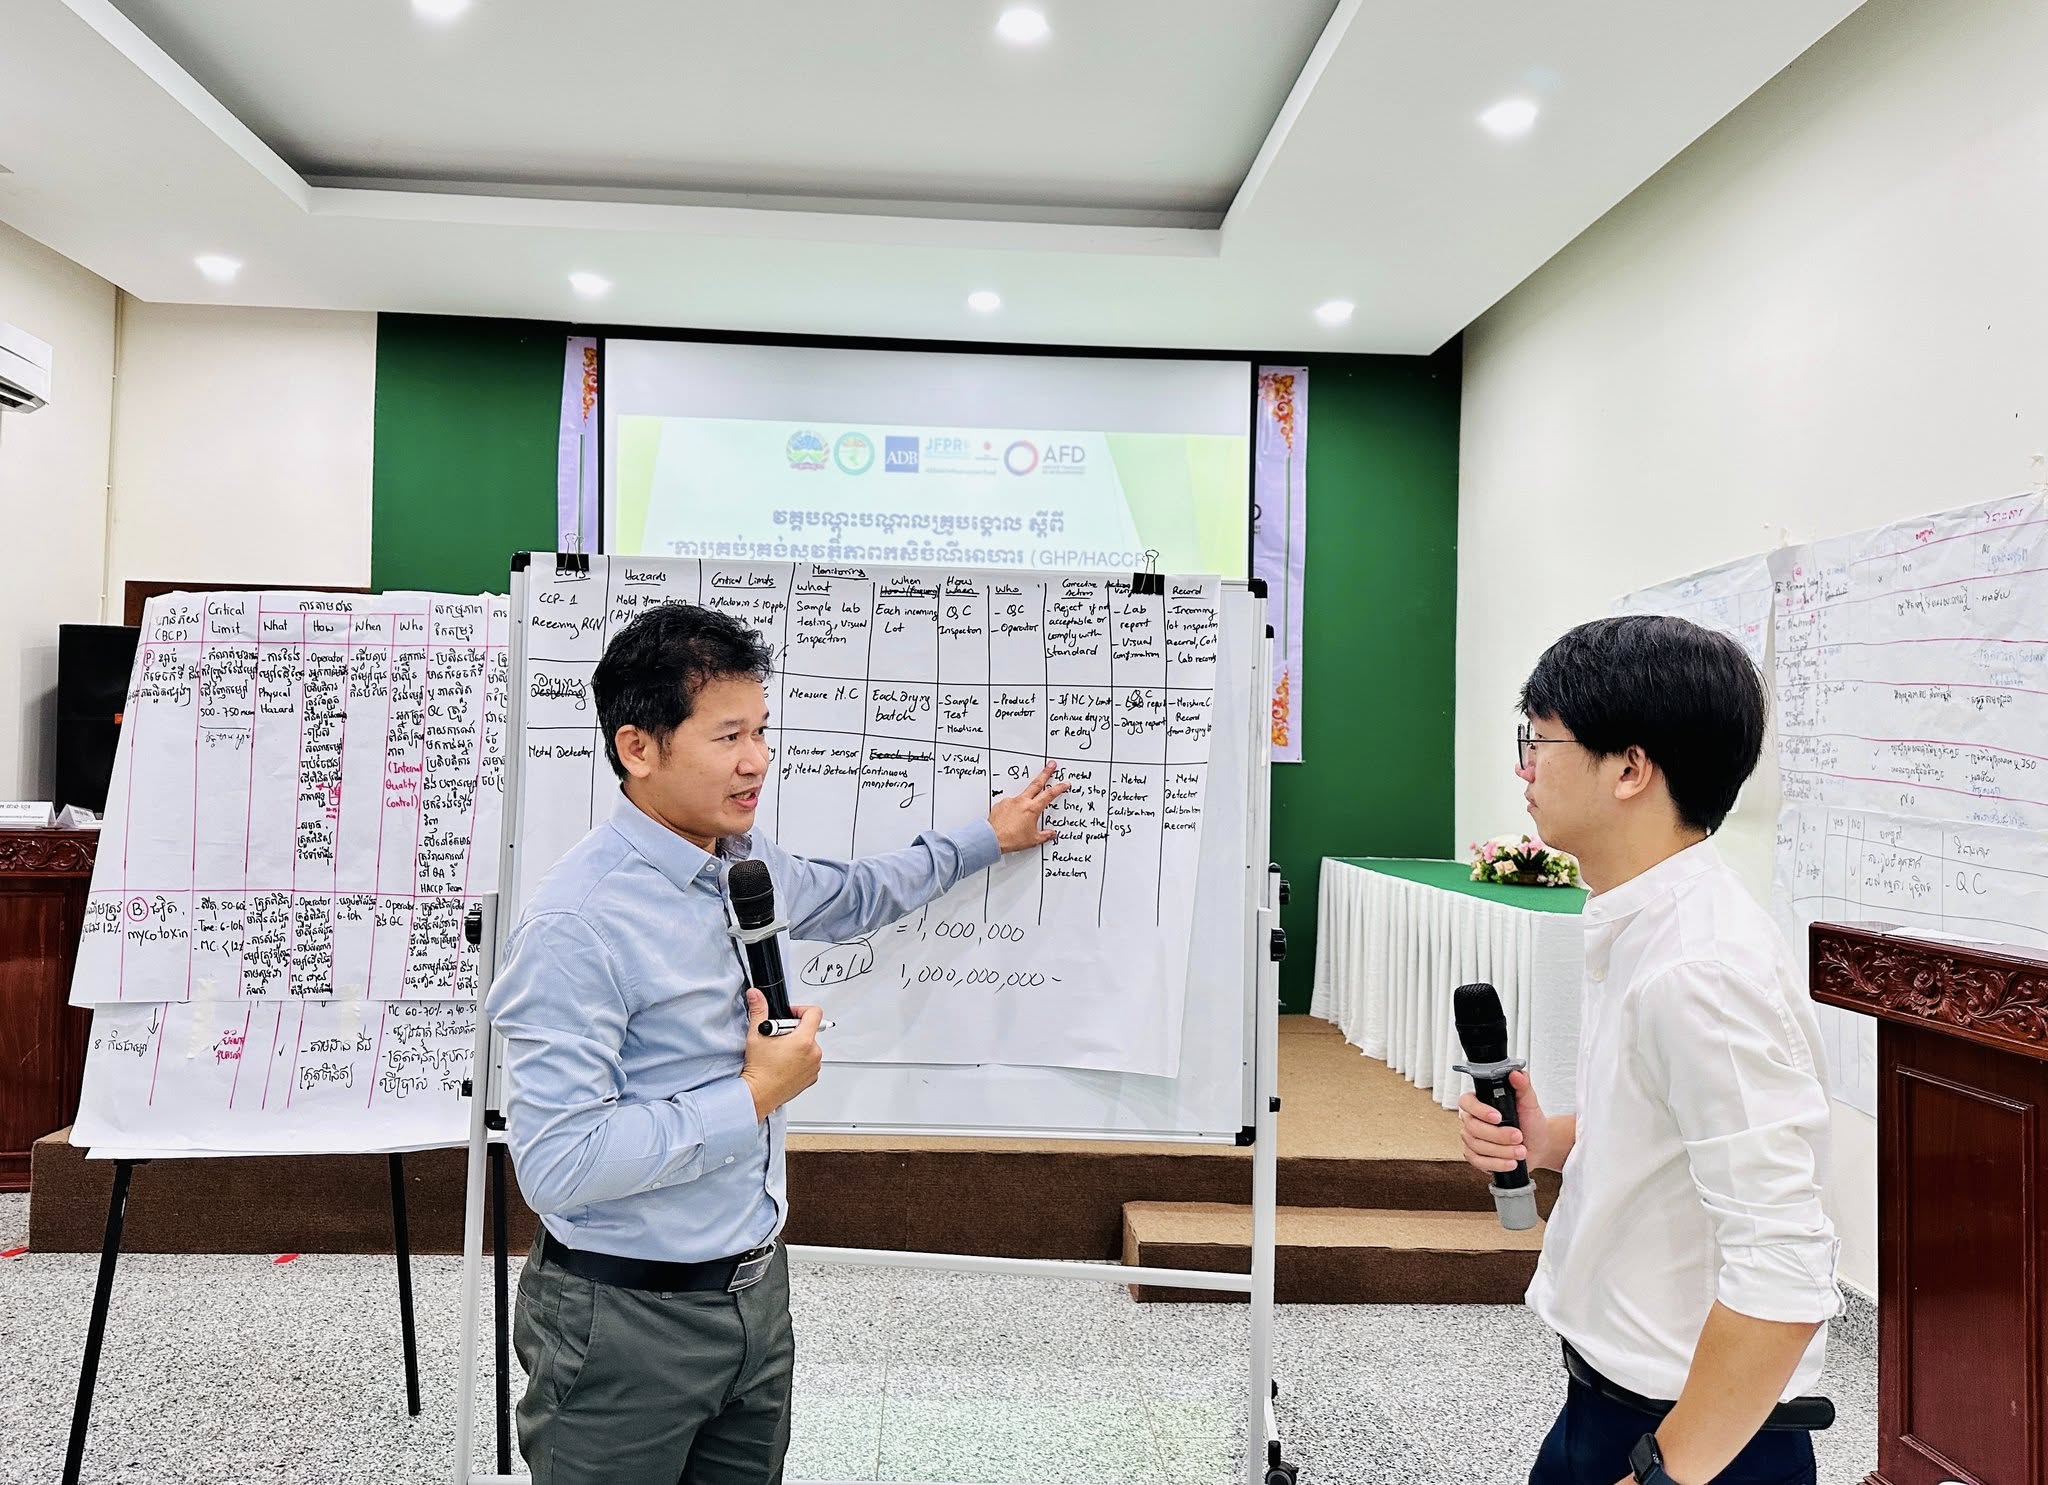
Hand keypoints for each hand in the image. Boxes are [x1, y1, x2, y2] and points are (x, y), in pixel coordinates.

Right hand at [739, 990, 821, 1120]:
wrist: (758, 1094)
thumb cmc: (759, 1069)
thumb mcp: (757, 1035)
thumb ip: (759, 1010)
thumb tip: (756, 996)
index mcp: (803, 1040)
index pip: (814, 1013)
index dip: (801, 1010)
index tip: (790, 1015)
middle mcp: (813, 1053)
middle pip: (810, 1030)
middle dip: (795, 1030)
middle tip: (778, 1037)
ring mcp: (814, 1066)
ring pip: (810, 1046)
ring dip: (798, 1045)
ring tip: (780, 1052)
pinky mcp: (811, 1078)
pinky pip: (810, 1062)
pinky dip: (800, 1060)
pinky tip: (785, 1064)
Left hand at [987, 761, 1068, 852]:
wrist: (992, 838)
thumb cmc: (1012, 839)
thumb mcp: (1033, 839)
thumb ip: (1044, 835)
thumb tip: (1051, 833)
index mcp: (1032, 809)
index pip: (1049, 795)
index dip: (1059, 788)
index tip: (1065, 783)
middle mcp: (1021, 801)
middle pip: (1037, 783)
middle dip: (1045, 773)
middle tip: (1051, 765)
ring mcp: (1010, 801)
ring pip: (1022, 796)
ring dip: (1025, 801)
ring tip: (1021, 816)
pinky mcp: (1001, 804)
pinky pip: (1010, 804)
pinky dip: (1012, 809)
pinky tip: (1011, 818)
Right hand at [1458, 1069, 1562, 1173]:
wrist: (1539, 1145)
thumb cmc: (1531, 1122)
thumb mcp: (1530, 1103)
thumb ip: (1523, 1086)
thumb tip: (1517, 1074)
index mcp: (1480, 1103)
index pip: (1467, 1102)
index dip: (1479, 1110)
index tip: (1498, 1117)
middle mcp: (1472, 1120)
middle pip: (1473, 1128)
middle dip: (1498, 1135)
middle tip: (1518, 1136)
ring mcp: (1472, 1139)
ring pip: (1477, 1146)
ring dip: (1502, 1151)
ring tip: (1520, 1151)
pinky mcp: (1476, 1157)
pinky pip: (1479, 1162)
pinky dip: (1497, 1164)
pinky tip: (1511, 1162)